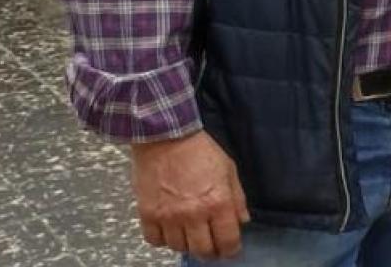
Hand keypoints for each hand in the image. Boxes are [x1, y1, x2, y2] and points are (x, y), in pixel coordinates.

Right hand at [130, 131, 249, 260]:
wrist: (165, 138)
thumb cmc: (200, 151)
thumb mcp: (229, 169)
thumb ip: (237, 199)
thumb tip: (242, 221)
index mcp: (218, 203)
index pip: (227, 241)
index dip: (231, 250)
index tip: (230, 249)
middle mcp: (193, 215)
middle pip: (203, 251)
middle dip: (210, 252)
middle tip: (212, 246)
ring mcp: (168, 217)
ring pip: (179, 248)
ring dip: (187, 244)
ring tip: (191, 233)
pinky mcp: (148, 215)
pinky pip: (155, 241)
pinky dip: (163, 239)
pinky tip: (170, 229)